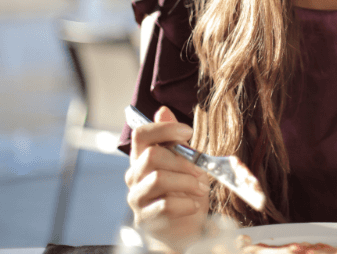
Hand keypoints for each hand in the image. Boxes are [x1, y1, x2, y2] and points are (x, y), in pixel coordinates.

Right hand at [125, 106, 209, 250]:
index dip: (164, 129)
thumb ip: (174, 139)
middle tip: (201, 170)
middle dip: (183, 161)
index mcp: (143, 157)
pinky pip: (164, 205)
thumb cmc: (184, 190)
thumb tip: (163, 110)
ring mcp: (137, 197)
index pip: (141, 134)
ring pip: (158, 178)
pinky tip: (194, 204)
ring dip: (186, 181)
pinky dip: (185, 203)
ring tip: (201, 188)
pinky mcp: (145, 218)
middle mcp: (135, 175)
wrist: (183, 227)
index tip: (188, 132)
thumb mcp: (185, 161)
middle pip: (152, 155)